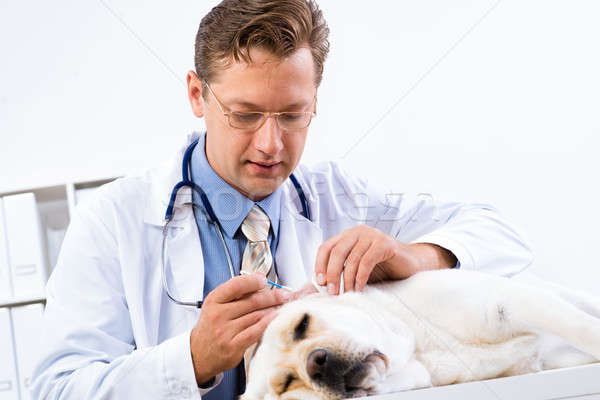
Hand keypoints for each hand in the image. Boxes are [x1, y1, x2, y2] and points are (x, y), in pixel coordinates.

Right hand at [190, 273, 290, 385]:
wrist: (198, 354)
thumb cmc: (210, 327)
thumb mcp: (217, 304)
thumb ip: (237, 290)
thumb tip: (259, 276)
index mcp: (214, 300)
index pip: (236, 285)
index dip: (253, 281)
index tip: (264, 280)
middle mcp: (218, 315)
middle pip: (252, 301)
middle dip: (272, 296)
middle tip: (284, 294)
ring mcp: (225, 331)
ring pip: (257, 316)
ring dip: (274, 309)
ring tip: (284, 305)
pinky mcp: (233, 346)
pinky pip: (255, 331)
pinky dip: (268, 323)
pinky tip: (276, 318)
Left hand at [314, 225, 455, 294]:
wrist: (411, 264)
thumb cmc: (382, 267)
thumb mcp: (357, 267)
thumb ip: (342, 270)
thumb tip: (320, 285)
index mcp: (348, 235)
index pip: (326, 247)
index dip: (319, 264)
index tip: (319, 281)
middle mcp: (359, 232)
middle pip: (337, 252)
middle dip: (332, 274)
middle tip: (332, 292)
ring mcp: (372, 235)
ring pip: (352, 258)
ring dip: (347, 279)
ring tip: (346, 293)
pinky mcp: (385, 243)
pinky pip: (366, 262)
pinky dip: (360, 278)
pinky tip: (359, 289)